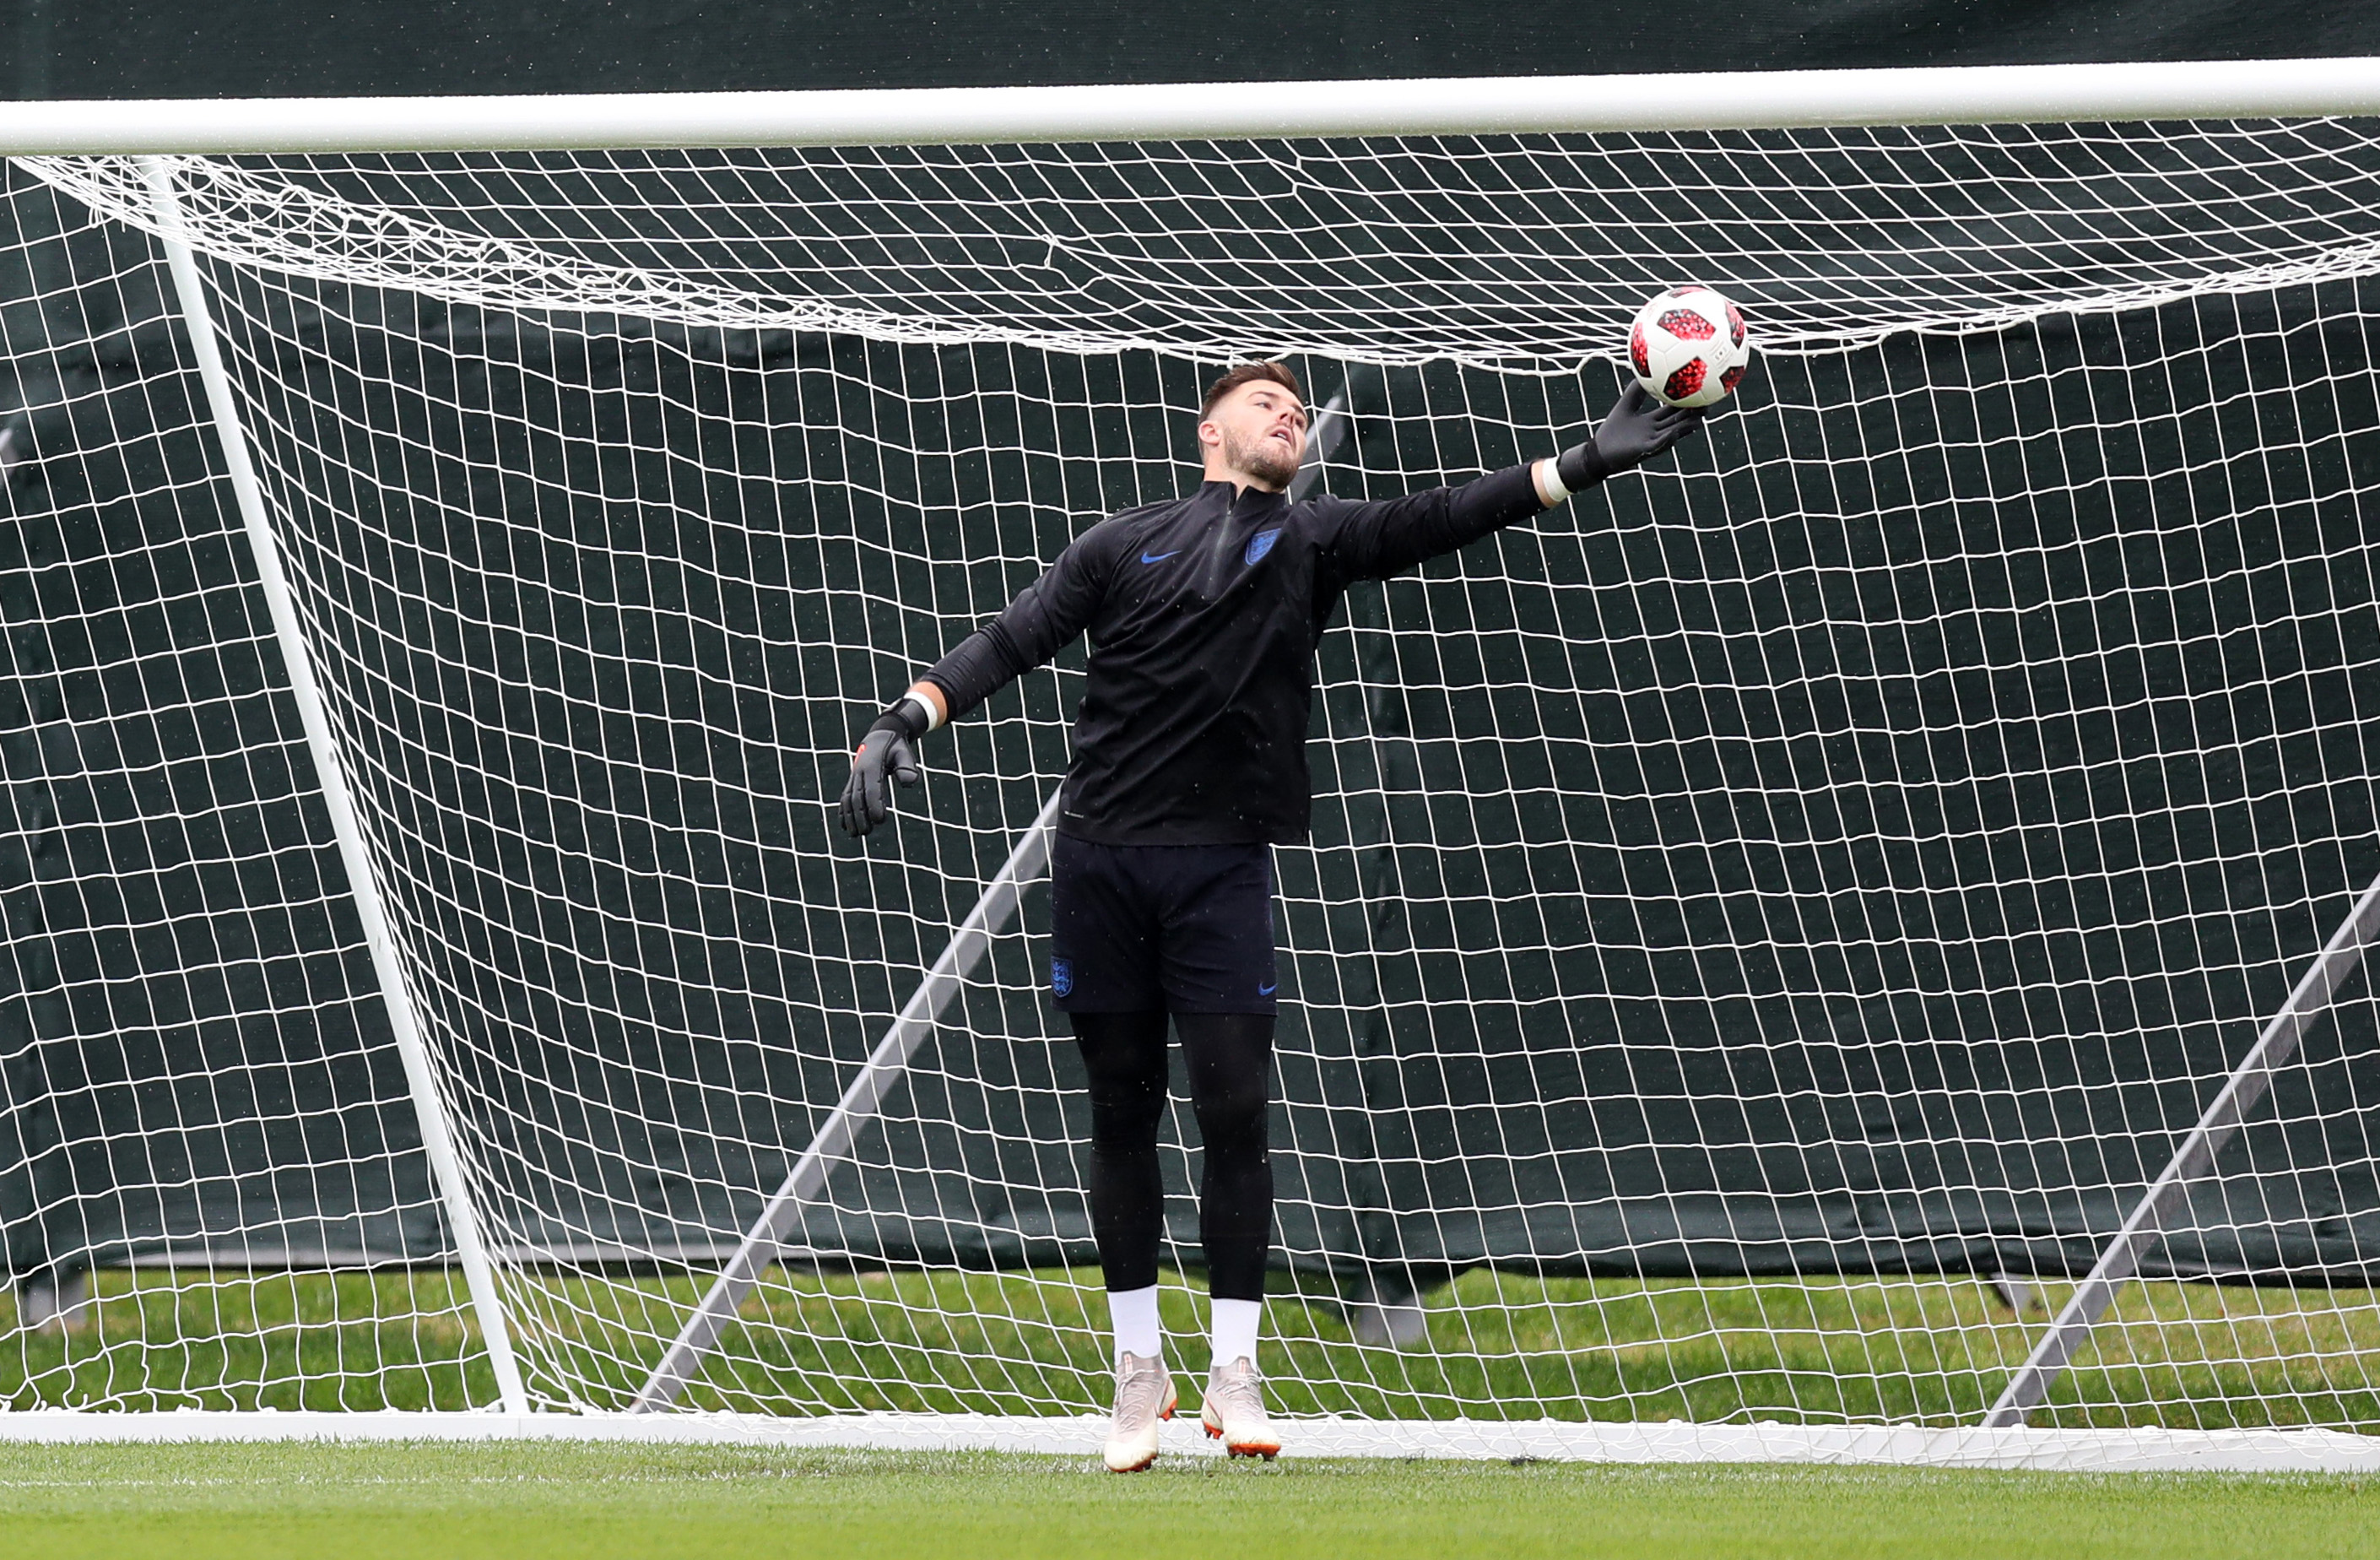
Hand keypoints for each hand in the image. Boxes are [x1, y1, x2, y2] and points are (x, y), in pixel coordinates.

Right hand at [838, 712, 921, 836]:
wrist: (880, 736)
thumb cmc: (896, 747)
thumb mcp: (905, 753)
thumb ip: (907, 767)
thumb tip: (909, 783)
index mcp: (873, 765)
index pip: (872, 788)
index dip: (874, 805)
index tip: (879, 820)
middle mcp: (859, 771)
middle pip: (857, 797)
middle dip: (860, 816)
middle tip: (867, 832)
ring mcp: (854, 776)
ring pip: (848, 799)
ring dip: (850, 817)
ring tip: (857, 834)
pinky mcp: (852, 780)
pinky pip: (844, 796)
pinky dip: (843, 811)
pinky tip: (845, 826)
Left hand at [1556, 381, 1705, 491]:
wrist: (1599, 452)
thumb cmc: (1612, 430)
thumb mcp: (1626, 405)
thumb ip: (1636, 390)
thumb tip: (1646, 370)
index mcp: (1653, 422)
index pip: (1674, 410)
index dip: (1687, 402)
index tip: (1701, 392)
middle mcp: (1656, 431)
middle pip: (1680, 421)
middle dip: (1694, 414)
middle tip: (1709, 404)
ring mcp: (1652, 441)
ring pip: (1674, 433)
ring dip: (1686, 427)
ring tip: (1699, 419)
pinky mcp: (1644, 450)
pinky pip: (1657, 444)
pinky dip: (1666, 439)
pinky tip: (1674, 433)